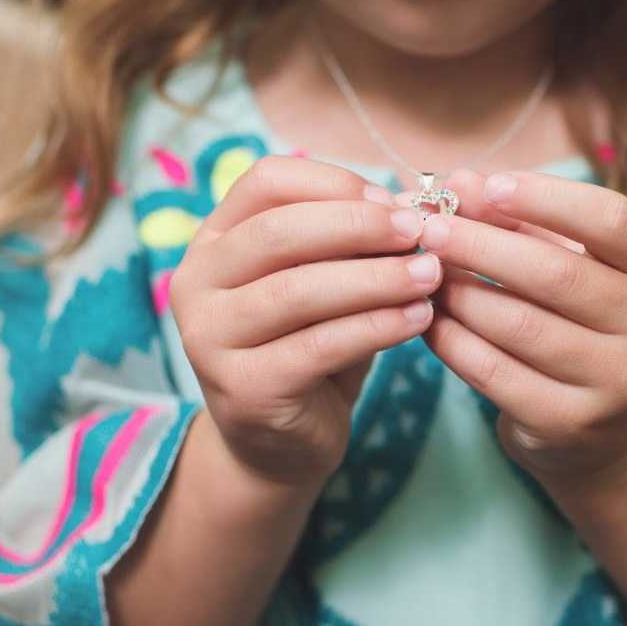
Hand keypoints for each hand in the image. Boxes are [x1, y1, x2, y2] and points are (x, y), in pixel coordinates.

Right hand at [168, 156, 441, 490]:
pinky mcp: (243, 388)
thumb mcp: (325, 284)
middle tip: (420, 233)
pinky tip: (418, 319)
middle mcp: (196, 283)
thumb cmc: (309, 346)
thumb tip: (413, 204)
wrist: (278, 444)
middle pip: (280, 232)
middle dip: (359, 226)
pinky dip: (376, 327)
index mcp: (214, 240)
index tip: (394, 202)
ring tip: (430, 276)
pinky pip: (318, 346)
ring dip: (375, 279)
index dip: (335, 183)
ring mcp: (210, 338)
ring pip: (298, 291)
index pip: (267, 181)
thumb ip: (352, 243)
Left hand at [415, 168, 626, 485]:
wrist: (608, 424)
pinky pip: (495, 373)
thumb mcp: (573, 263)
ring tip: (426, 272)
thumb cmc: (584, 319)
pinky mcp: (571, 423)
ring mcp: (617, 382)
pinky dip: (453, 341)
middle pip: (558, 274)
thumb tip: (459, 183)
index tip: (489, 185)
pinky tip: (431, 319)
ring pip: (519, 325)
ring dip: (460, 294)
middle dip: (483, 245)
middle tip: (433, 228)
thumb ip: (523, 221)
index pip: (614, 222)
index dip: (548, 198)